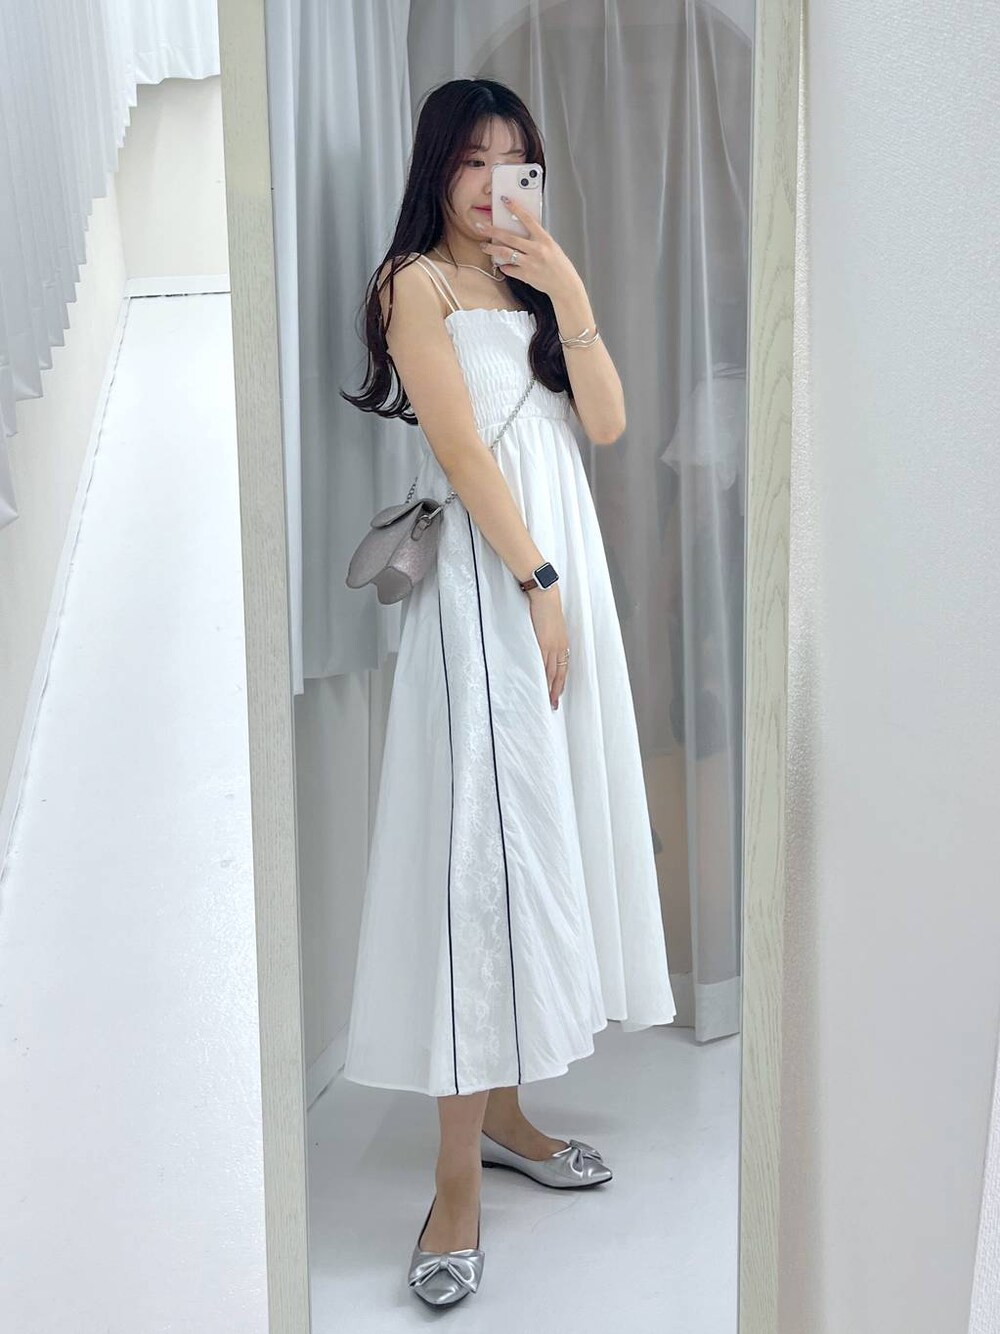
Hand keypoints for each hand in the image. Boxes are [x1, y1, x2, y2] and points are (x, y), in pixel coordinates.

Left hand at [475, 197, 581, 300]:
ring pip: (505, 253)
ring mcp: (530, 263)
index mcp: (544, 239)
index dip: (515, 208)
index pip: (527, 219)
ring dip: (491, 248)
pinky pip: (508, 269)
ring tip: (483, 246)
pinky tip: (501, 264)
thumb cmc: (559, 265)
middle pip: (509, 237)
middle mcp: (536, 250)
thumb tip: (520, 229)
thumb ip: (537, 238)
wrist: (564, 285)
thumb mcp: (551, 246)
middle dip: (492, 231)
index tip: (504, 200)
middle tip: (480, 226)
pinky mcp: (525, 275)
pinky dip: (503, 266)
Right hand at [526, 586, 569, 709]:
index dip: (560, 682)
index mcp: (563, 643)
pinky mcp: (543, 643)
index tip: (557, 693)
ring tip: (546, 699)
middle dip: (557, 690)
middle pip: (560, 674)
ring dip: (549, 687)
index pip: (563, 668)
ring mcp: (552, 646)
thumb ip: (548, 637)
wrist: (546, 597)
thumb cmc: (547, 608)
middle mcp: (560, 647)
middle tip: (553, 704)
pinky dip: (542, 675)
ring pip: (552, 672)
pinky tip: (540, 684)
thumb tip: (541, 645)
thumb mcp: (550, 625)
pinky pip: (543, 663)